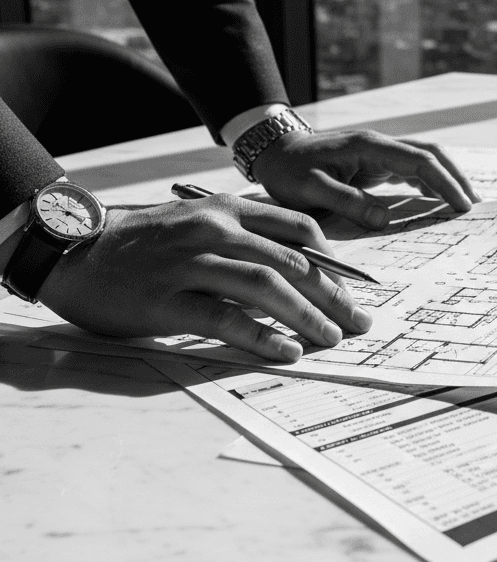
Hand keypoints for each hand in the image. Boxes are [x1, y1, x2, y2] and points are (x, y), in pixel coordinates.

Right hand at [37, 195, 372, 362]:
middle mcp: (214, 231)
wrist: (72, 252)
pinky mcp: (167, 300)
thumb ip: (243, 235)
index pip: (299, 228)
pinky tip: (287, 352)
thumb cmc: (143, 244)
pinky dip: (262, 336)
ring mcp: (190, 264)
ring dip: (306, 315)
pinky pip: (225, 319)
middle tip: (359, 321)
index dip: (334, 259)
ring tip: (331, 338)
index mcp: (227, 210)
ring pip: (265, 286)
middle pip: (291, 261)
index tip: (354, 286)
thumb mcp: (197, 221)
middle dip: (333, 294)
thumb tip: (297, 267)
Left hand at [250, 129, 480, 227]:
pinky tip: (437, 201)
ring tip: (463, 205)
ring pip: (425, 160)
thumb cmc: (289, 170)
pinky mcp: (376, 162)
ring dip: (446, 179)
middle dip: (456, 178)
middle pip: (431, 155)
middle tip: (475, 206)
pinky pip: (411, 170)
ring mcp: (380, 152)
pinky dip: (429, 183)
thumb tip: (384, 220)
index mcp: (370, 147)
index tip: (462, 206)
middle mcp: (381, 145)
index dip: (444, 183)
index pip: (420, 162)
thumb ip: (347, 202)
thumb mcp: (310, 189)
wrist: (274, 151)